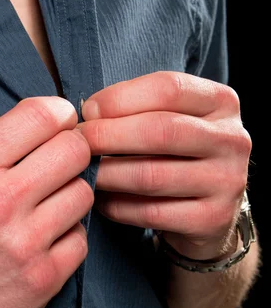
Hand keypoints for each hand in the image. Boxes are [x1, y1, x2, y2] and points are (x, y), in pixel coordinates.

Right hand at [0, 97, 92, 307]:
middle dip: (73, 152)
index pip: (40, 116)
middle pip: (74, 151)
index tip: (62, 122)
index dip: (59, 115)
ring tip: (49, 207)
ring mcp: (24, 243)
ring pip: (83, 193)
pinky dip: (69, 237)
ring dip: (71, 196)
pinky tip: (48, 242)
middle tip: (62, 164)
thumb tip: (49, 120)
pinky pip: (82, 239)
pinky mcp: (43, 278)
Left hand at [77, 71, 251, 259]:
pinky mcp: (213, 219)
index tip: (87, 110)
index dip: (120, 97)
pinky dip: (118, 207)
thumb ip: (138, 107)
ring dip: (107, 174)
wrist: (209, 208)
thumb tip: (87, 112)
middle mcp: (232, 139)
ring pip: (152, 176)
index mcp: (221, 102)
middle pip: (160, 131)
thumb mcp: (170, 118)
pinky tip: (102, 201)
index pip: (169, 88)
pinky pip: (151, 213)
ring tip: (84, 172)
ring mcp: (227, 181)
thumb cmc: (176, 153)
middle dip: (108, 135)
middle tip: (76, 143)